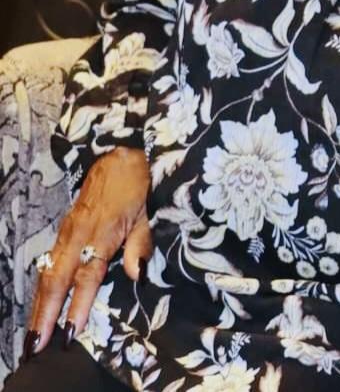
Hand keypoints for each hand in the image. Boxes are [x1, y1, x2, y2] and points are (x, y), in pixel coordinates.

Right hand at [24, 147, 150, 359]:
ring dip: (38, 305)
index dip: (78, 304)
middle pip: (58, 279)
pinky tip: (38, 306)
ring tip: (33, 335)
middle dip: (45, 314)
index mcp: (102, 233)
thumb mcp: (146, 214)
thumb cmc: (136, 188)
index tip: (70, 331)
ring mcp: (67, 232)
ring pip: (48, 273)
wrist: (117, 155)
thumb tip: (136, 275)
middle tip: (38, 344)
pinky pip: (48, 263)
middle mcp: (79, 235)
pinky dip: (41, 288)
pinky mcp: (63, 230)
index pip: (87, 275)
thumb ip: (140, 245)